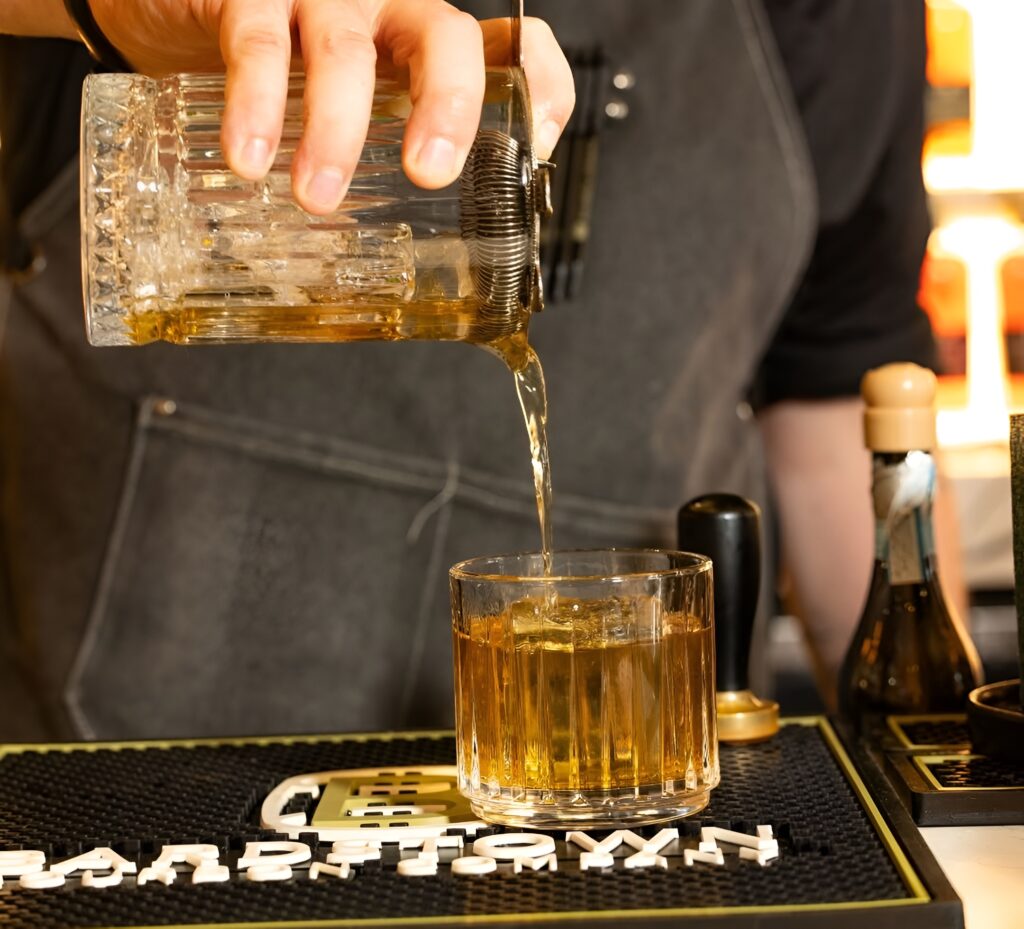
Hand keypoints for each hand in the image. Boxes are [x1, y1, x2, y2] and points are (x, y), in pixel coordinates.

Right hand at [89, 0, 574, 214]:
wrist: (180, 19)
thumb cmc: (284, 74)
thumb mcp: (351, 113)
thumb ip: (386, 161)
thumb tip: (415, 244)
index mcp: (425, 44)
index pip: (511, 46)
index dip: (540, 87)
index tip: (535, 146)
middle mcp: (387, 10)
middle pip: (445, 39)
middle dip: (446, 109)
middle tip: (428, 177)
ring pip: (345, 52)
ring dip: (335, 130)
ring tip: (317, 197)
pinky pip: (256, 40)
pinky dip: (255, 104)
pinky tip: (249, 158)